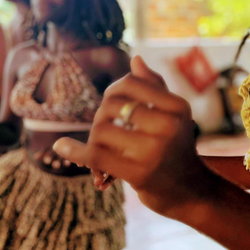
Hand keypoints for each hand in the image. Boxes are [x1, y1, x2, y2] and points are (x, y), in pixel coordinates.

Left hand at [53, 56, 215, 218]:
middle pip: (112, 105)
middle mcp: (169, 125)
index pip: (131, 83)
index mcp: (178, 107)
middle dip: (101, 116)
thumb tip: (136, 59)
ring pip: (102, 130)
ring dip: (94, 139)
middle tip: (106, 131)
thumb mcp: (173, 116)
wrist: (188, 190)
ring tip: (102, 150)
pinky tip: (61, 146)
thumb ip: (155, 88)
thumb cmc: (175, 147)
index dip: (114, 90)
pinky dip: (75, 151)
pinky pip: (97, 155)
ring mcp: (154, 150)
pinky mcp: (139, 173)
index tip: (112, 104)